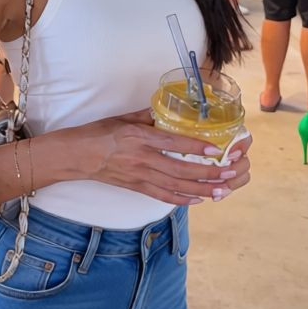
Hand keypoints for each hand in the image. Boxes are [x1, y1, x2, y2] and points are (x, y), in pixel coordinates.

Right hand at [72, 110, 251, 205]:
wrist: (78, 156)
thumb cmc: (100, 133)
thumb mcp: (124, 118)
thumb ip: (148, 115)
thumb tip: (169, 109)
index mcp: (140, 137)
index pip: (173, 143)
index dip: (195, 147)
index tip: (215, 148)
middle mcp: (142, 158)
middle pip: (180, 169)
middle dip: (208, 172)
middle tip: (229, 173)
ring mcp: (139, 175)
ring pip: (176, 185)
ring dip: (201, 188)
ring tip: (221, 190)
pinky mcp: (136, 187)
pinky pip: (162, 195)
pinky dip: (181, 199)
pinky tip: (198, 199)